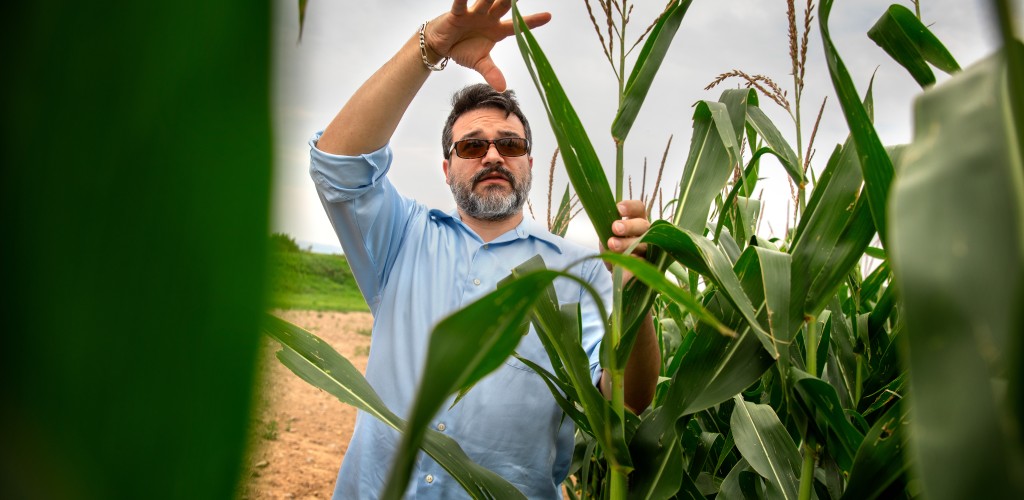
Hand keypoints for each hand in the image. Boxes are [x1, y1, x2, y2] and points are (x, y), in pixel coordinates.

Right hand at [424, 0, 551, 90]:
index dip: (532, 21)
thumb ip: (492, 73)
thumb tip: (502, 88)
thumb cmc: (463, 49)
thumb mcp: (480, 63)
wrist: (441, 45)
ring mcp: (474, 14)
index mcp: (497, 30)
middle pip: (503, 7)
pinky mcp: (457, 14)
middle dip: (512, 0)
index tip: (548, 16)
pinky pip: (461, 5)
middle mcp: (488, 19)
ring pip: (485, 2)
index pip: (517, 26)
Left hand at [606, 200, 650, 279]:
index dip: (630, 207)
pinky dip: (630, 259)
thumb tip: (605, 228)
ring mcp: (651, 250)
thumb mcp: (606, 238)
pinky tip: (620, 262)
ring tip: (612, 244)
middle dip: (629, 225)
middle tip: (615, 227)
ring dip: (627, 243)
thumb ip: (605, 230)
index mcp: (637, 221)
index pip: (639, 209)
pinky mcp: (650, 266)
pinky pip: (642, 261)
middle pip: (643, 225)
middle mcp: (647, 233)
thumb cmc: (613, 251)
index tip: (618, 209)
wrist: (619, 275)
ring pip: (643, 244)